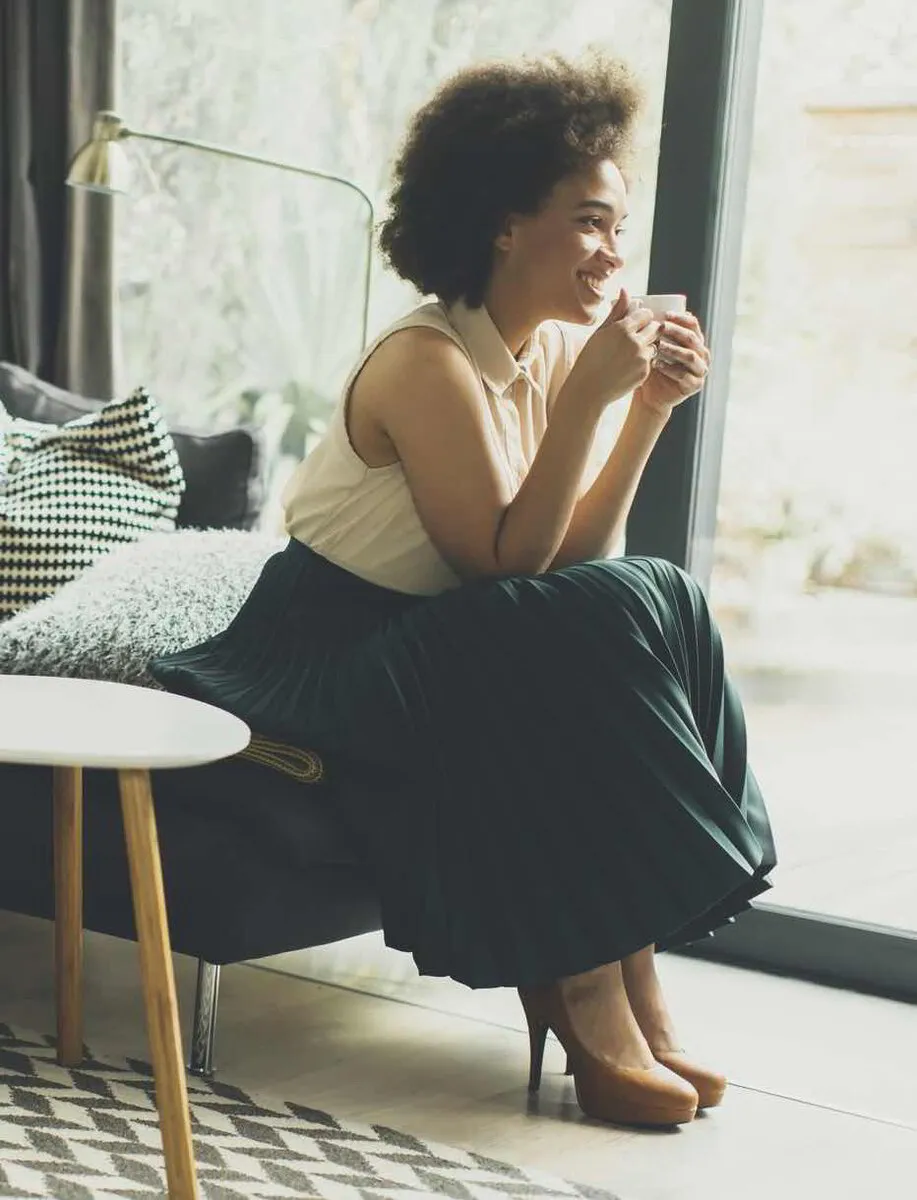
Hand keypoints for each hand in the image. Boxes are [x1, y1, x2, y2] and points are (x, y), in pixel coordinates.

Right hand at [565, 287, 660, 409]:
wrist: (588, 390)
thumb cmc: (590, 359)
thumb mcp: (600, 332)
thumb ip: (617, 311)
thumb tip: (625, 291)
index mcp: (623, 329)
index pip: (645, 313)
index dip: (642, 317)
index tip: (636, 322)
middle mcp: (635, 342)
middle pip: (655, 327)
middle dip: (648, 329)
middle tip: (636, 337)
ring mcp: (642, 358)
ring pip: (655, 344)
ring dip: (647, 345)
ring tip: (630, 353)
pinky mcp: (645, 372)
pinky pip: (651, 361)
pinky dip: (643, 361)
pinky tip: (628, 366)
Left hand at [634, 310, 710, 415]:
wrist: (647, 394)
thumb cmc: (647, 365)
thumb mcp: (645, 342)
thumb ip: (640, 321)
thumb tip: (626, 295)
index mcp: (693, 340)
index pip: (692, 323)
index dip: (680, 317)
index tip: (664, 314)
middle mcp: (701, 353)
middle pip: (693, 338)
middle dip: (676, 331)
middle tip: (661, 328)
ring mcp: (700, 369)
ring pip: (690, 356)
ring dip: (674, 350)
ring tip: (658, 346)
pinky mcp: (695, 385)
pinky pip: (685, 375)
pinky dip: (671, 369)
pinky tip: (657, 365)